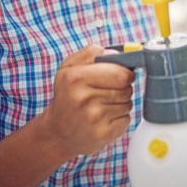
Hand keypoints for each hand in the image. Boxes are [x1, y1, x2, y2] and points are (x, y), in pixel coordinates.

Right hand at [39, 44, 135, 159]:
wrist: (58, 132)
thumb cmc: (68, 95)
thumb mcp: (70, 67)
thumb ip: (91, 53)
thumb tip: (116, 54)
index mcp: (76, 78)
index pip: (121, 74)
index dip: (125, 73)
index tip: (120, 74)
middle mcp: (84, 99)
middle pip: (126, 88)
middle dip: (122, 88)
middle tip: (108, 91)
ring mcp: (94, 119)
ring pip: (128, 104)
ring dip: (121, 103)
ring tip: (103, 105)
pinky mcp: (103, 134)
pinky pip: (126, 119)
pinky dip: (120, 118)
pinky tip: (105, 118)